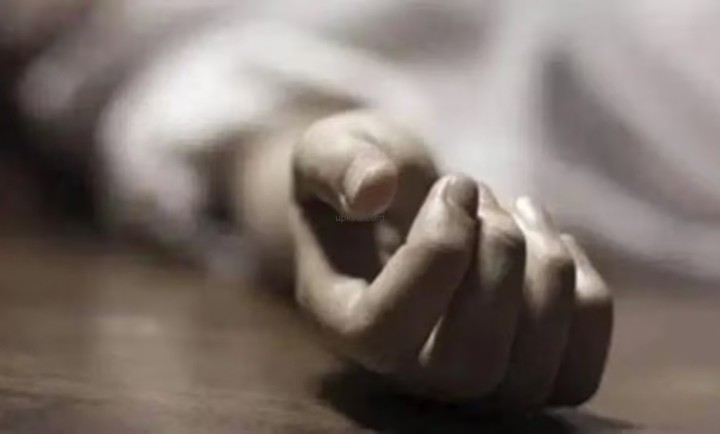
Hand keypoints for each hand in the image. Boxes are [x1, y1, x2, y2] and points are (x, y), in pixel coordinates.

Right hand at [290, 110, 612, 408]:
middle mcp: (405, 376)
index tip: (454, 185)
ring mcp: (472, 388)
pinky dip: (585, 294)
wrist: (398, 210)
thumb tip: (374, 189)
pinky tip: (549, 244)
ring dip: (548, 267)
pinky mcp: (529, 381)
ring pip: (533, 371)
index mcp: (345, 327)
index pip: (386, 331)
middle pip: (470, 365)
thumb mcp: (329, 153)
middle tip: (487, 197)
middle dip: (498, 257)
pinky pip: (578, 370)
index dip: (436, 252)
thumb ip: (338, 164)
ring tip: (519, 211)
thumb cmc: (360, 183)